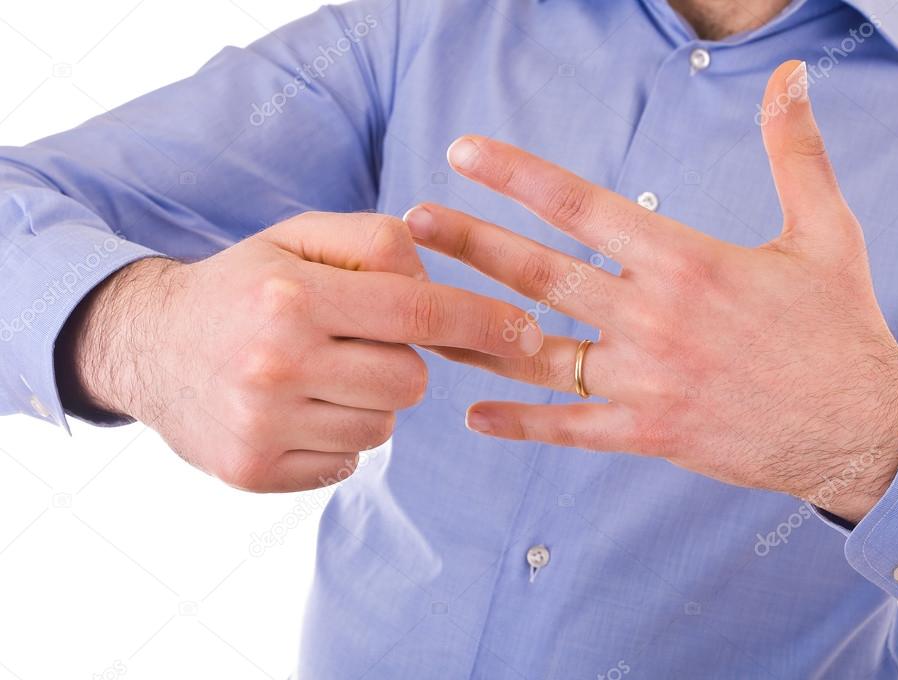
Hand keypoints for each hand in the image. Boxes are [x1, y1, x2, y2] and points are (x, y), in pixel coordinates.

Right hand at [58, 211, 541, 491]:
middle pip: (411, 379)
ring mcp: (261, 425)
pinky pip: (348, 463)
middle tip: (354, 343)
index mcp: (292, 296)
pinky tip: (296, 410)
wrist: (148, 345)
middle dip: (403, 360)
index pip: (418, 311)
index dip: (483, 322)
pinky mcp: (253, 471)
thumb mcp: (298, 237)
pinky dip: (338, 438)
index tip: (526, 333)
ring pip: (385, 426)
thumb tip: (443, 280)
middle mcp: (276, 363)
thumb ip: (377, 242)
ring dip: (370, 401)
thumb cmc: (244, 285)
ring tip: (318, 374)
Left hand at [406, 61, 897, 521]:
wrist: (864, 427)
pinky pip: (570, 428)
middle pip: (539, 274)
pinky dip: (521, 424)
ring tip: (418, 312)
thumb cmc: (841, 326)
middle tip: (412, 223)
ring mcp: (645, 380)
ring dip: (472, 330)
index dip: (516, 175)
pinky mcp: (650, 433)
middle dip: (470, 244)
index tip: (465, 153)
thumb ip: (795, 152)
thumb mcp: (828, 230)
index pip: (583, 206)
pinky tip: (473, 416)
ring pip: (538, 353)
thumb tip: (792, 78)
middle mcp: (653, 318)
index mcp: (686, 261)